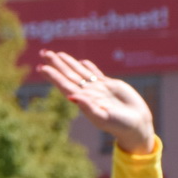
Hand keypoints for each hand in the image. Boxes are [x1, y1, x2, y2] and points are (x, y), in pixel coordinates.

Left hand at [37, 50, 154, 155]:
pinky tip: (81, 62)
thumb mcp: (102, 117)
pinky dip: (88, 67)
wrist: (135, 125)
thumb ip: (87, 107)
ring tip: (58, 54)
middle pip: (69, 75)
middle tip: (43, 52)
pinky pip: (96, 74)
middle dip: (56, 64)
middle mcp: (87, 93)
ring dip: (69, 63)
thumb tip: (71, 97)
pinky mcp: (110, 86)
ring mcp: (98, 89)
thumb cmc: (119, 125)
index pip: (64, 84)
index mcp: (83, 100)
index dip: (53, 76)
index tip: (42, 67)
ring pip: (80, 72)